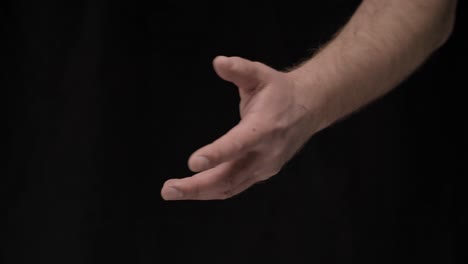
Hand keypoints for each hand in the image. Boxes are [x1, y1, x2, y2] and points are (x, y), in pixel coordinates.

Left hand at [161, 56, 315, 199]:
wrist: (309, 108)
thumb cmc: (279, 91)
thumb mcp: (261, 74)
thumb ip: (240, 69)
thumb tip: (218, 62)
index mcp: (264, 127)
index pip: (238, 144)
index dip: (216, 154)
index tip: (192, 163)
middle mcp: (266, 153)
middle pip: (230, 176)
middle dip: (198, 186)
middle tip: (168, 189)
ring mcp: (265, 167)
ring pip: (230, 187)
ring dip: (200, 192)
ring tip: (172, 191)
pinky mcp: (262, 173)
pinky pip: (235, 186)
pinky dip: (212, 190)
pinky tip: (193, 189)